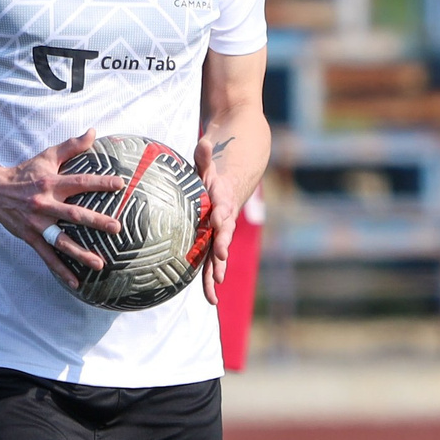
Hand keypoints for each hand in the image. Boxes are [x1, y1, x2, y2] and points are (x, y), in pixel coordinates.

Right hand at [0, 131, 127, 291]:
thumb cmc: (25, 173)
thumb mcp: (46, 157)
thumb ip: (71, 146)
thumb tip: (93, 132)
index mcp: (50, 184)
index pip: (79, 182)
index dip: (99, 183)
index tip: (120, 185)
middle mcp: (44, 205)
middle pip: (73, 214)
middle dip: (96, 221)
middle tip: (117, 228)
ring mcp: (37, 224)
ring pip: (61, 241)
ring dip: (80, 253)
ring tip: (100, 264)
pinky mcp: (30, 238)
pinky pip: (47, 257)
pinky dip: (61, 271)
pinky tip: (76, 283)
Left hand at [193, 133, 242, 303]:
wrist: (235, 180)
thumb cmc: (215, 172)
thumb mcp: (209, 163)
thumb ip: (205, 156)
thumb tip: (203, 142)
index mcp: (222, 203)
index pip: (222, 211)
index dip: (221, 218)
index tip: (219, 224)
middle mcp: (224, 221)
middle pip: (222, 240)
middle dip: (220, 255)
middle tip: (220, 271)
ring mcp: (220, 233)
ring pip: (217, 256)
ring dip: (215, 275)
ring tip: (212, 297)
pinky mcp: (214, 240)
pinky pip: (211, 260)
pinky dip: (211, 277)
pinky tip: (210, 298)